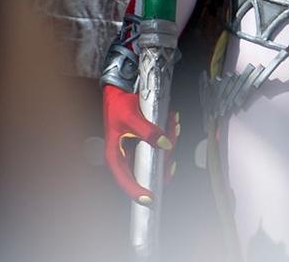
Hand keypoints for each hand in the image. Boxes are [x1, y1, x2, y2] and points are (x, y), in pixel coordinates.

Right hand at [102, 83, 177, 203]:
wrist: (117, 90)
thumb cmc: (117, 105)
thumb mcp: (131, 117)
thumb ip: (148, 131)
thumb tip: (165, 143)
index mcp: (115, 155)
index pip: (125, 180)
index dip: (137, 191)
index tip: (149, 198)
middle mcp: (124, 156)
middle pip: (146, 169)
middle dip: (163, 161)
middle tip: (172, 147)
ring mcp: (134, 150)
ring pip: (156, 157)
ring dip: (168, 141)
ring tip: (173, 126)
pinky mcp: (142, 143)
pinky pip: (158, 145)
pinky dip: (167, 135)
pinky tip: (172, 124)